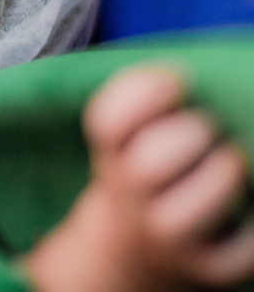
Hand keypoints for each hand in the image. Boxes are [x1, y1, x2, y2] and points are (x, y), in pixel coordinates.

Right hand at [80, 67, 253, 288]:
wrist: (132, 252)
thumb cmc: (142, 176)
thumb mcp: (126, 141)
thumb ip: (145, 102)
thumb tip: (198, 77)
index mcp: (110, 158)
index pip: (107, 123)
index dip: (143, 94)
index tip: (176, 83)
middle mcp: (130, 202)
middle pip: (149, 165)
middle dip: (192, 133)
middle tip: (206, 130)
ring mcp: (166, 240)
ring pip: (195, 207)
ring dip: (225, 172)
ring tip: (230, 162)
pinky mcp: (208, 270)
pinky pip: (244, 248)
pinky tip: (250, 206)